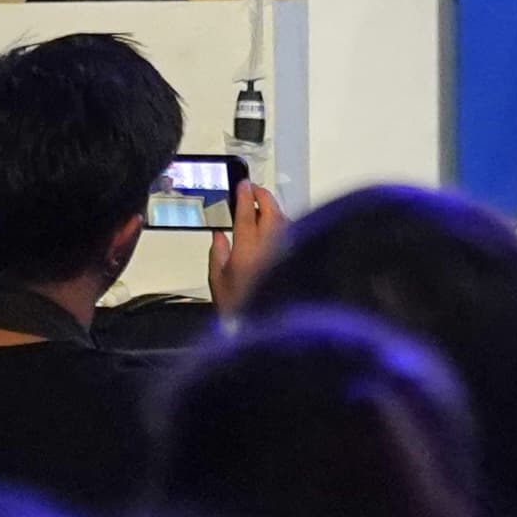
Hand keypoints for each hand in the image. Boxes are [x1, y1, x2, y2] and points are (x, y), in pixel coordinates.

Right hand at [209, 183, 286, 316]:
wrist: (269, 332)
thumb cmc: (241, 314)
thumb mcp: (217, 284)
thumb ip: (217, 255)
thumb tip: (219, 236)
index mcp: (248, 252)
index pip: (248, 214)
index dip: (245, 196)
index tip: (243, 184)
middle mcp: (272, 249)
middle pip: (271, 212)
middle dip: (263, 197)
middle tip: (254, 190)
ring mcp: (288, 253)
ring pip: (284, 221)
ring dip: (274, 210)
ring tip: (264, 207)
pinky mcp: (299, 259)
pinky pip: (292, 234)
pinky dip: (284, 225)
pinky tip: (278, 227)